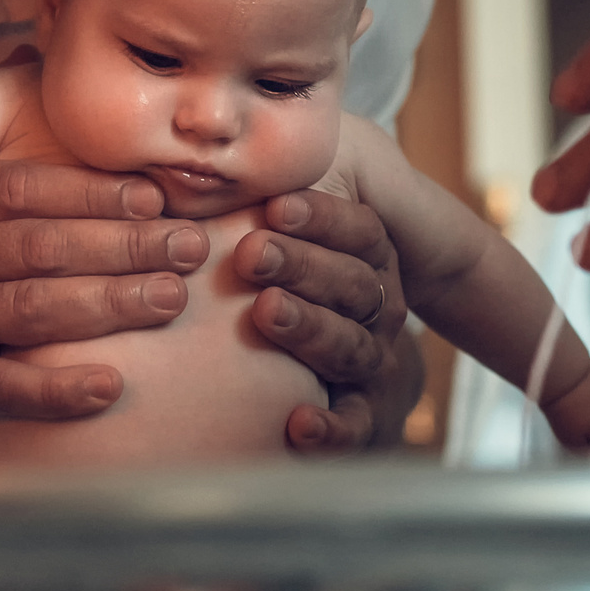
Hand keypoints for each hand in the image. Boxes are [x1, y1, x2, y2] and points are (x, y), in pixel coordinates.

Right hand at [0, 160, 205, 442]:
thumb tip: (98, 139)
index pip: (25, 189)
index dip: (97, 193)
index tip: (157, 199)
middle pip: (41, 246)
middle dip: (125, 246)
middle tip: (187, 248)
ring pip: (33, 307)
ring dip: (111, 304)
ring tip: (170, 300)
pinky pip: (7, 385)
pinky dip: (61, 388)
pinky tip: (110, 385)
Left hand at [230, 190, 419, 453]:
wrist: (344, 357)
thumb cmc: (286, 271)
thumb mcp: (285, 226)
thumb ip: (265, 199)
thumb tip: (211, 163)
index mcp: (371, 255)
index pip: (360, 231)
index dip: (322, 217)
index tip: (275, 205)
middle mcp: (378, 306)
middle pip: (355, 284)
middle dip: (304, 266)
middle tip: (252, 253)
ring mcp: (371, 359)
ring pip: (352, 346)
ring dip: (310, 328)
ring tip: (267, 312)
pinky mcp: (358, 412)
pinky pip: (354, 423)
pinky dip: (331, 427)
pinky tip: (298, 422)